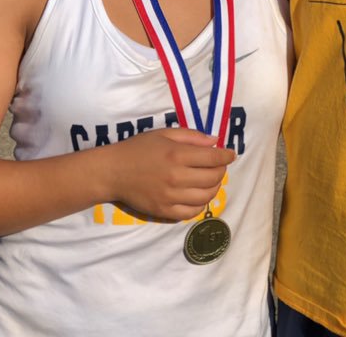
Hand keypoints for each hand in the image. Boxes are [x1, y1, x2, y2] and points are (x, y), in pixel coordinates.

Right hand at [108, 128, 235, 220]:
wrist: (114, 171)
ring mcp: (171, 197)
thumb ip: (192, 136)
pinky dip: (200, 204)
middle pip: (213, 178)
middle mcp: (176, 177)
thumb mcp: (165, 133)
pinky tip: (198, 195)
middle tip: (219, 165)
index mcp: (177, 155)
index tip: (231, 154)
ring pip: (206, 196)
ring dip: (214, 187)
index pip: (213, 158)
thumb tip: (215, 141)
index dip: (226, 156)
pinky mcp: (164, 211)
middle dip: (221, 170)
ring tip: (210, 180)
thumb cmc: (139, 148)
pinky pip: (192, 212)